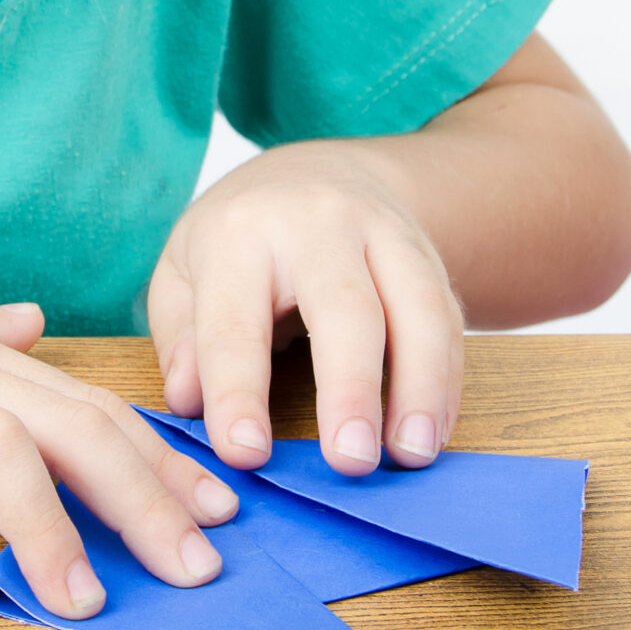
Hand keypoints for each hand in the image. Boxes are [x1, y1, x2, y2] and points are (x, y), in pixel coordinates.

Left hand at [146, 141, 463, 475]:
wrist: (323, 167)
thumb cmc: (241, 235)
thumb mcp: (183, 267)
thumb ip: (181, 336)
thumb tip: (188, 401)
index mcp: (240, 233)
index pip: (236, 322)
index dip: (238, 392)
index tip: (245, 454)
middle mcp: (319, 224)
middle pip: (345, 308)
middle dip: (350, 388)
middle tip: (349, 462)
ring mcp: (385, 235)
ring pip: (417, 309)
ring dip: (421, 388)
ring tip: (411, 456)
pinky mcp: (429, 257)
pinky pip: (449, 319)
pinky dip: (447, 381)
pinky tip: (435, 432)